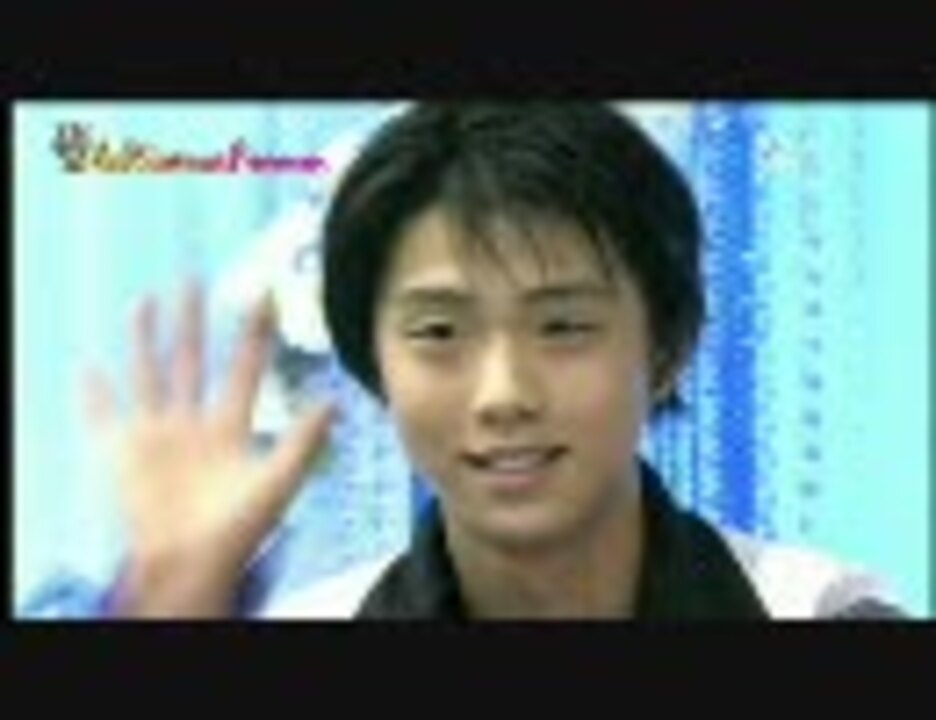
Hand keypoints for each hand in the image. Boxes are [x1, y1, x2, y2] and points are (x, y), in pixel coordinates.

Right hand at [84, 281, 334, 617]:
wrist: (193, 565)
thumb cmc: (239, 529)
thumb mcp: (278, 481)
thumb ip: (305, 441)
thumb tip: (334, 401)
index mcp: (232, 425)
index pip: (246, 366)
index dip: (255, 332)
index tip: (264, 294)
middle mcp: (194, 421)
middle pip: (192, 359)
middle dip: (192, 320)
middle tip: (193, 278)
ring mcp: (158, 434)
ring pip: (149, 374)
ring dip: (144, 339)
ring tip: (143, 300)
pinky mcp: (125, 451)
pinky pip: (104, 416)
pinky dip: (94, 394)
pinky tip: (88, 366)